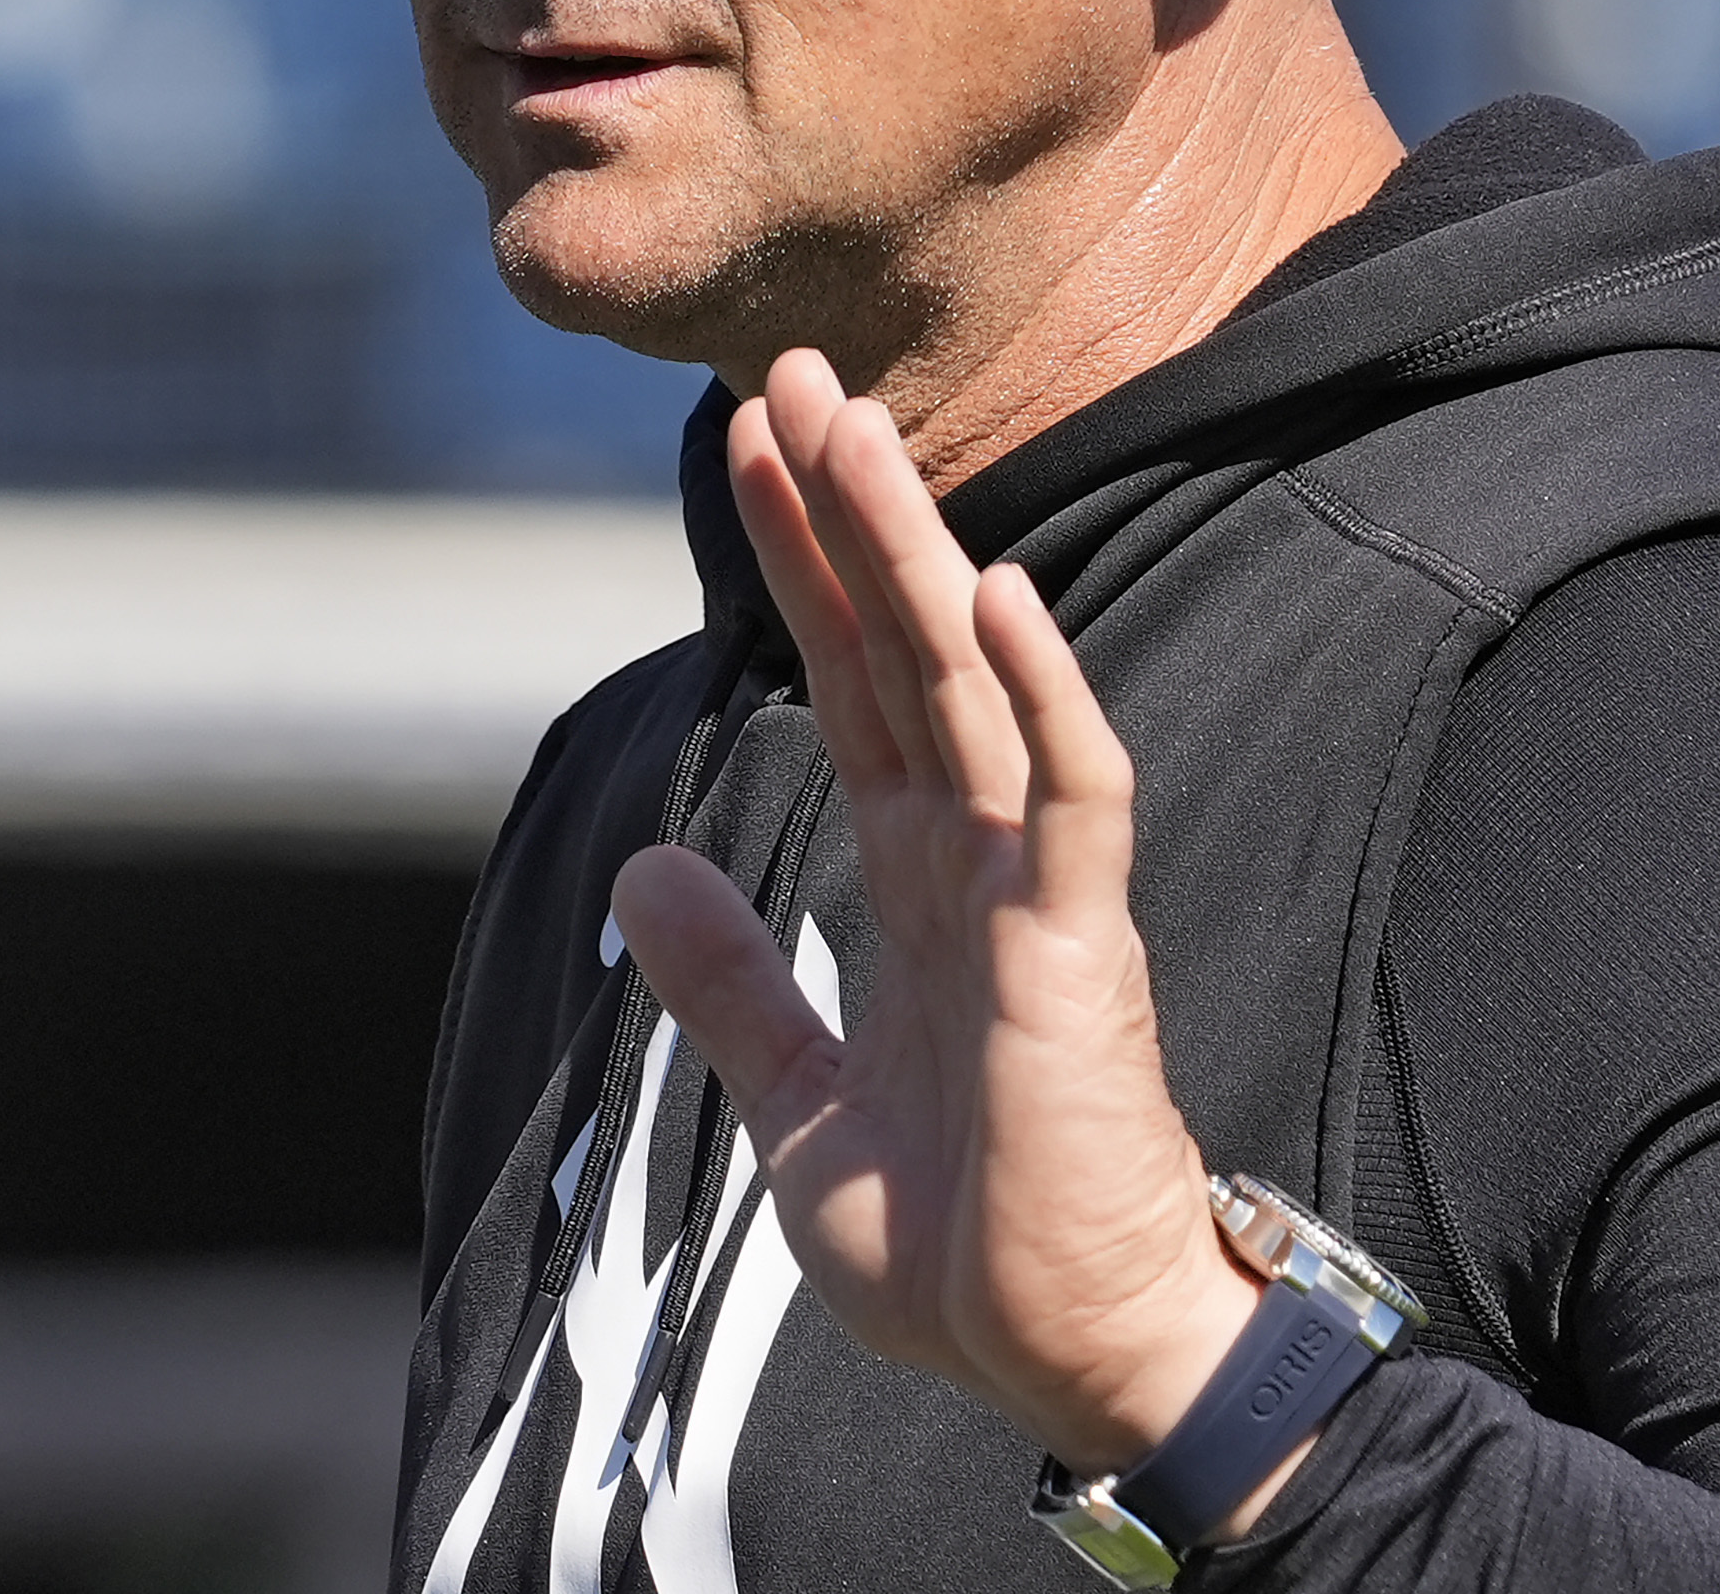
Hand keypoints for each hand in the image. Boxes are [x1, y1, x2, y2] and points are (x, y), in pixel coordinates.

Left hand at [611, 348, 1269, 1491]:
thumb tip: (638, 872)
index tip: (744, 446)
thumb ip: (730, 985)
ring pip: (971, 681)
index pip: (846, 680)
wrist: (1061, 1350)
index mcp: (915, 878)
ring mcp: (1034, 888)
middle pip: (899, 643)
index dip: (797, 561)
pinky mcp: (1080, 946)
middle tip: (788, 368)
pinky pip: (1072, 796)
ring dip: (915, 551)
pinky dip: (1043, 695)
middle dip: (844, 508)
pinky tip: (1002, 597)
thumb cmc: (961, 1242)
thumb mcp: (799, 1104)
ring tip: (854, 428)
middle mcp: (976, 853)